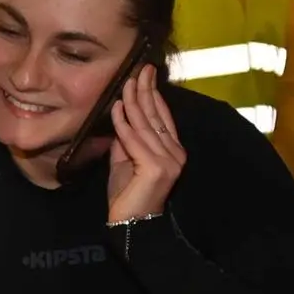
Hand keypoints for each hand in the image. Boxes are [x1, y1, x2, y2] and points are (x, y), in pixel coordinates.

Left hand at [103, 64, 184, 224]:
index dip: (154, 94)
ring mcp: (168, 161)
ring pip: (145, 125)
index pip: (163, 117)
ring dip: (133, 101)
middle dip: (146, 90)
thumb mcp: (125, 161)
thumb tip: (121, 116)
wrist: (130, 225)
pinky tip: (117, 108)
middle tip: (139, 69)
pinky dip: (124, 123)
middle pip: (157, 116)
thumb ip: (127, 140)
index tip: (145, 75)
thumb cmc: (127, 195)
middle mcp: (175, 154)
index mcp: (172, 151)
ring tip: (125, 83)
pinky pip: (135, 140)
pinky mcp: (156, 168)